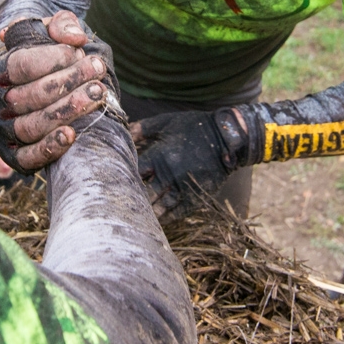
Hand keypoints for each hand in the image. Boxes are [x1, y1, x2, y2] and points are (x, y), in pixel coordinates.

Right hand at [0, 11, 112, 170]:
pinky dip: (49, 148)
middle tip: (98, 69)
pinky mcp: (15, 155)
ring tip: (97, 93)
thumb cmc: (48, 55)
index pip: (19, 65)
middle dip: (68, 82)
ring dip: (66, 111)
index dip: (51, 59)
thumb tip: (73, 38)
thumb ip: (62, 25)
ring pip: (31, 126)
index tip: (79, 51)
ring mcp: (3, 131)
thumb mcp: (52, 31)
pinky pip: (27, 158)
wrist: (42, 87)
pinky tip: (72, 134)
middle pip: (28, 96)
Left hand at [130, 107, 252, 218]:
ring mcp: (183, 186)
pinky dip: (166, 217)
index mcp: (159, 156)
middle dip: (134, 197)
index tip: (117, 182)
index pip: (135, 172)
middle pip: (145, 192)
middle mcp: (169, 173)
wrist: (227, 137)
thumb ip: (143, 128)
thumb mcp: (166, 122)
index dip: (124, 178)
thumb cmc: (194, 127)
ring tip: (136, 215)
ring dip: (148, 211)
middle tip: (121, 204)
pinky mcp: (196, 195)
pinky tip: (157, 220)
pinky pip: (177, 211)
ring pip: (160, 204)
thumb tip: (123, 132)